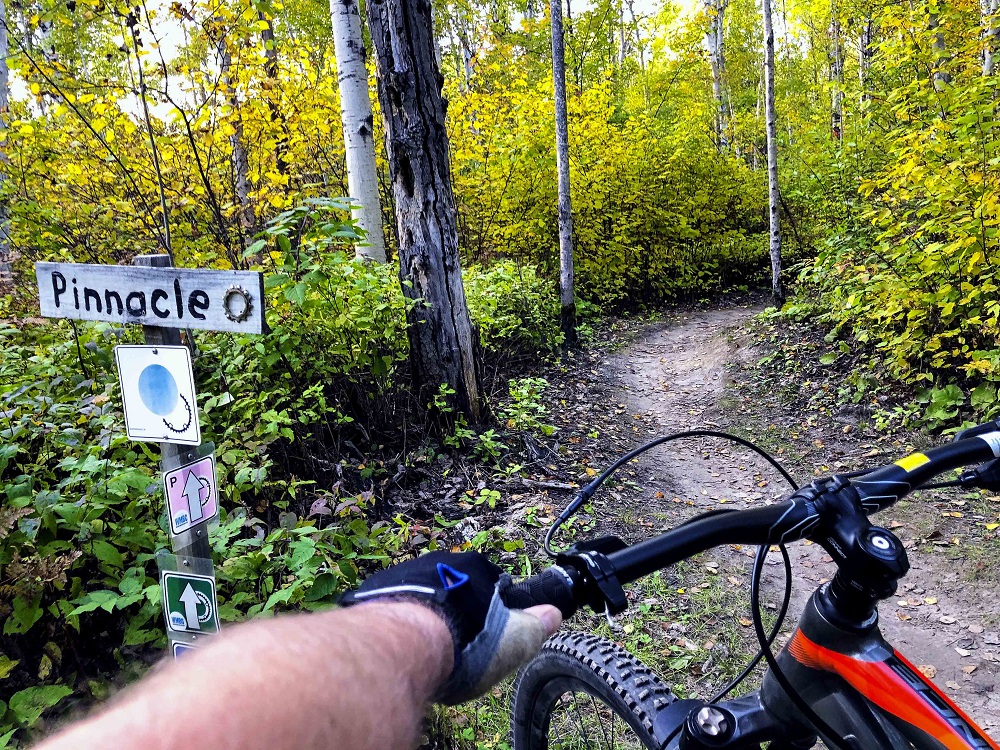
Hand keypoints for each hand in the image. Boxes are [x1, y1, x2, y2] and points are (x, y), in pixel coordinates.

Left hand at [340, 551, 561, 703]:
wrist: (406, 643)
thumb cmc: (466, 643)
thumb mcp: (516, 641)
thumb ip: (537, 626)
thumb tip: (555, 613)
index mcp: (478, 569)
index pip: (491, 585)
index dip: (492, 610)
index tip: (488, 632)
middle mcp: (443, 562)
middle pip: (455, 586)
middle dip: (458, 610)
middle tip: (458, 642)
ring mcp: (409, 573)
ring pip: (424, 593)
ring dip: (427, 613)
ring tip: (428, 647)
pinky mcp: (379, 589)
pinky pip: (395, 602)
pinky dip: (401, 618)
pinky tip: (404, 644)